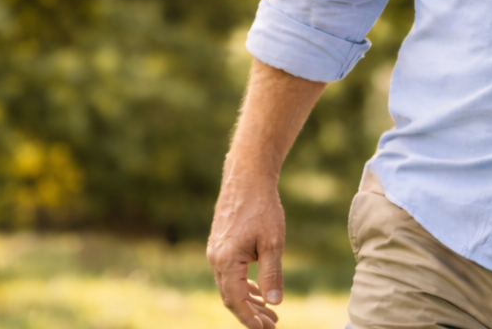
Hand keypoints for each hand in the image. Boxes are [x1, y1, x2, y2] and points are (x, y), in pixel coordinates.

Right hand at [208, 175, 286, 328]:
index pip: (237, 301)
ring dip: (249, 301)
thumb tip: (275, 302)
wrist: (247, 177)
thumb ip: (272, 274)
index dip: (251, 319)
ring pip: (230, 286)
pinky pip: (230, 273)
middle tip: (272, 325)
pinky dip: (244, 285)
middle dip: (251, 314)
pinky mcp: (220, 244)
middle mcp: (215, 259)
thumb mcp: (272, 242)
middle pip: (231, 297)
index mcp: (226, 261)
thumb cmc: (262, 207)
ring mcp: (216, 251)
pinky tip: (259, 291)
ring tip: (269, 313)